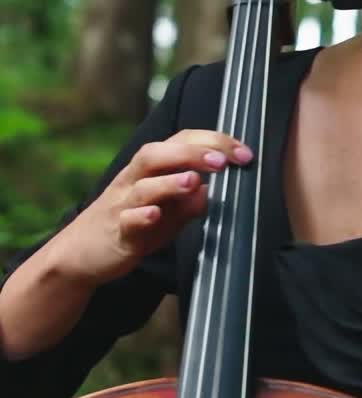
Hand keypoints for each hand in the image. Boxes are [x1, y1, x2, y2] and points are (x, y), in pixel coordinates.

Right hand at [60, 130, 252, 283]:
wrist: (81, 254)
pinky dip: (140, 216)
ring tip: (194, 181)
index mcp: (151, 169)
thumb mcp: (169, 214)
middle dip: (192, 153)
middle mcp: (134, 180)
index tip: (244, 154)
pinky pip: (125, 220)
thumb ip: (191, 202)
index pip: (182, 142)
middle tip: (222, 161)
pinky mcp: (115, 232)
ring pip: (142, 186)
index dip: (214, 142)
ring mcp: (122, 205)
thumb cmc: (133, 225)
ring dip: (170, 182)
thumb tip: (210, 191)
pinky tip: (155, 215)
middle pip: (157, 154)